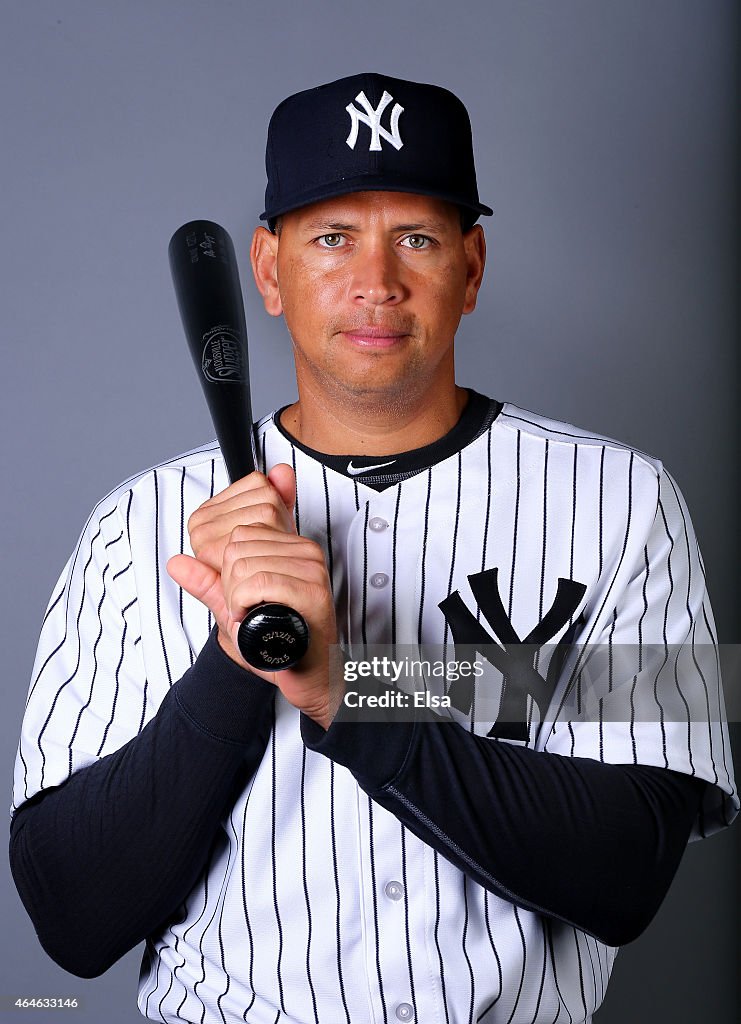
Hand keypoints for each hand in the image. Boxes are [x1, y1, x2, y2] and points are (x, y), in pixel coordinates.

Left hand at [167, 464, 340, 728]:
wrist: (306, 675)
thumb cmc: (277, 641)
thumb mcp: (236, 605)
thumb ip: (208, 581)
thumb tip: (175, 562)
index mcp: (292, 546)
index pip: (238, 535)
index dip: (229, 571)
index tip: (245, 597)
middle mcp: (306, 552)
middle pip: (237, 549)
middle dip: (231, 586)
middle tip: (251, 610)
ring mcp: (312, 570)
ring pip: (244, 566)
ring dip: (237, 600)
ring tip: (256, 617)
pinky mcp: (313, 592)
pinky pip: (259, 583)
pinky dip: (245, 605)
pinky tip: (256, 621)